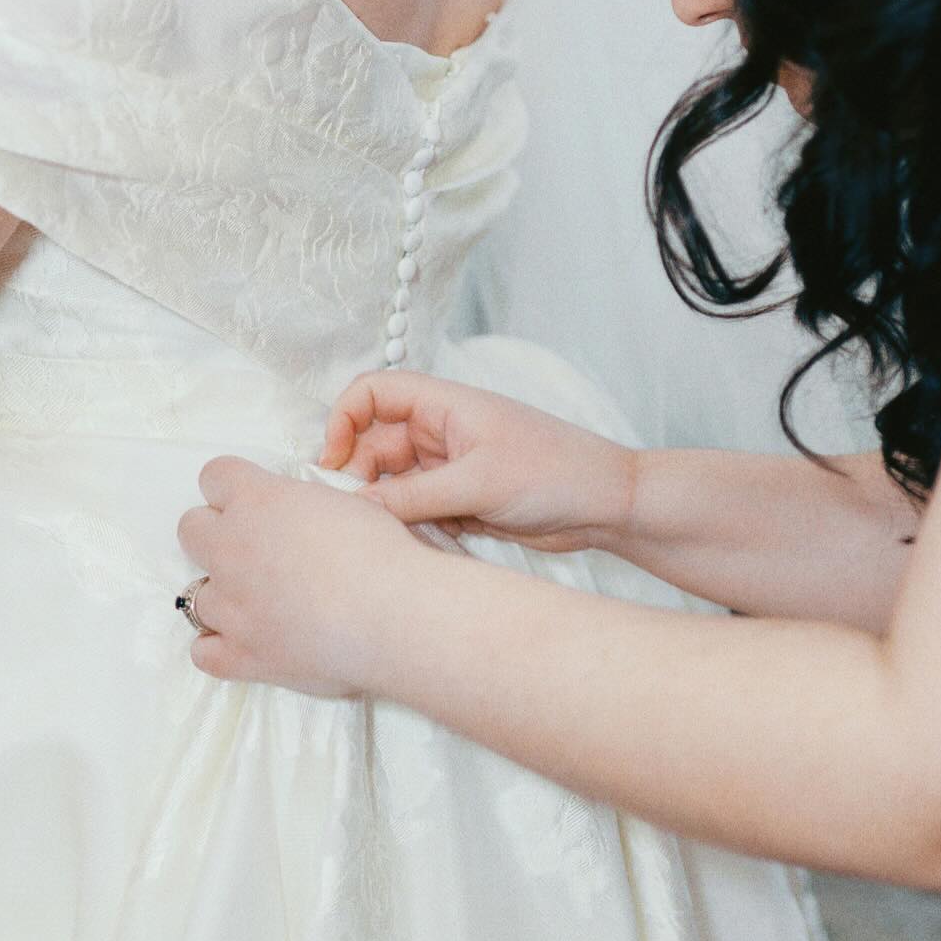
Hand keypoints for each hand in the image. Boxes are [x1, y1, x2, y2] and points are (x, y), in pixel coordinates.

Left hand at [176, 456, 436, 696]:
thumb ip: (301, 508)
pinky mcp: (242, 655)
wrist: (395, 616)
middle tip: (255, 551)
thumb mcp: (343, 504)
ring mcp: (231, 607)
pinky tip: (245, 641)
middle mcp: (231, 549)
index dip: (233, 489)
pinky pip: (203, 653)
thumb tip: (295, 520)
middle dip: (216, 536)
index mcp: (257, 501)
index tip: (254, 502)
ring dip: (224, 596)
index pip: (214, 476)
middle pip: (190, 530)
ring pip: (195, 595)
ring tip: (262, 604)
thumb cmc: (383, 554)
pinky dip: (219, 647)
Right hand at [321, 371, 639, 553]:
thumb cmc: (555, 473)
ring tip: (400, 537)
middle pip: (372, 447)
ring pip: (392, 487)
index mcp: (444, 405)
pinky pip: (416, 514)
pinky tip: (430, 546)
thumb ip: (411, 497)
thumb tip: (353, 508)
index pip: (371, 394)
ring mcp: (448, 468)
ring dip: (389, 512)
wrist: (608, 506)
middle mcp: (440, 432)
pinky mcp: (459, 502)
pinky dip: (414, 530)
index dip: (342, 422)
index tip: (331, 463)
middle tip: (357, 518)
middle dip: (360, 480)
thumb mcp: (477, 484)